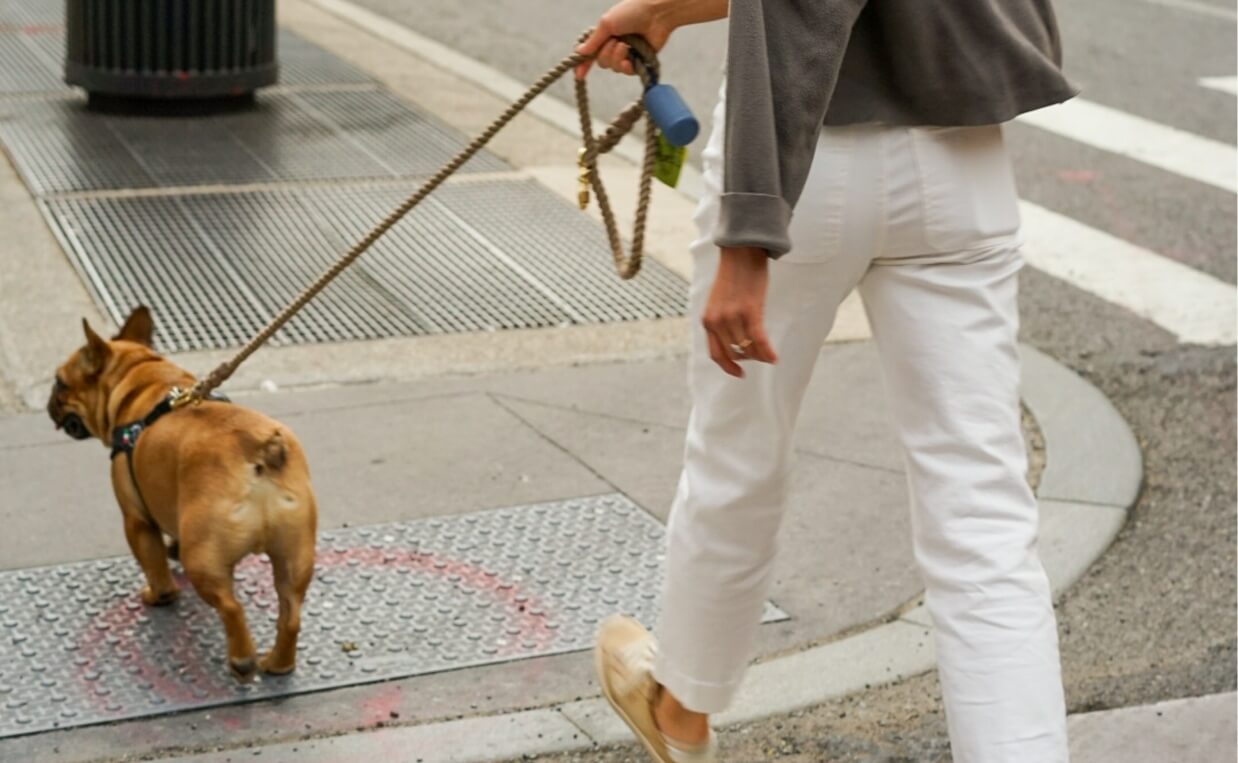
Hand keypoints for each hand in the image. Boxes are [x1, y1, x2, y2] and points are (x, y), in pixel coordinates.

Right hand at [575, 0, 672, 78]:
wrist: (656, 14)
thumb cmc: (631, 13)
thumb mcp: (607, 24)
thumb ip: (594, 40)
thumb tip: (579, 52)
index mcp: (605, 34)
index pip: (591, 52)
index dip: (584, 64)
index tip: (578, 74)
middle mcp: (615, 45)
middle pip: (601, 62)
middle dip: (606, 53)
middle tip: (615, 41)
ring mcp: (627, 54)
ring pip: (613, 67)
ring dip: (617, 57)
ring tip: (626, 44)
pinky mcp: (639, 61)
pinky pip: (626, 72)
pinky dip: (626, 65)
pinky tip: (630, 57)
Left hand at [702, 247, 777, 377]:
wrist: (741, 252)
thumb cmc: (734, 275)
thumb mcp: (719, 301)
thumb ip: (721, 320)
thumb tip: (736, 340)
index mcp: (708, 320)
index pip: (715, 353)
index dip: (728, 366)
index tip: (739, 373)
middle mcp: (717, 321)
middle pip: (735, 353)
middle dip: (749, 358)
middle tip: (760, 356)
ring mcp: (733, 317)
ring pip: (748, 349)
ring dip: (760, 355)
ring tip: (769, 354)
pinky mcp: (750, 311)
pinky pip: (759, 341)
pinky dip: (767, 352)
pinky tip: (775, 358)